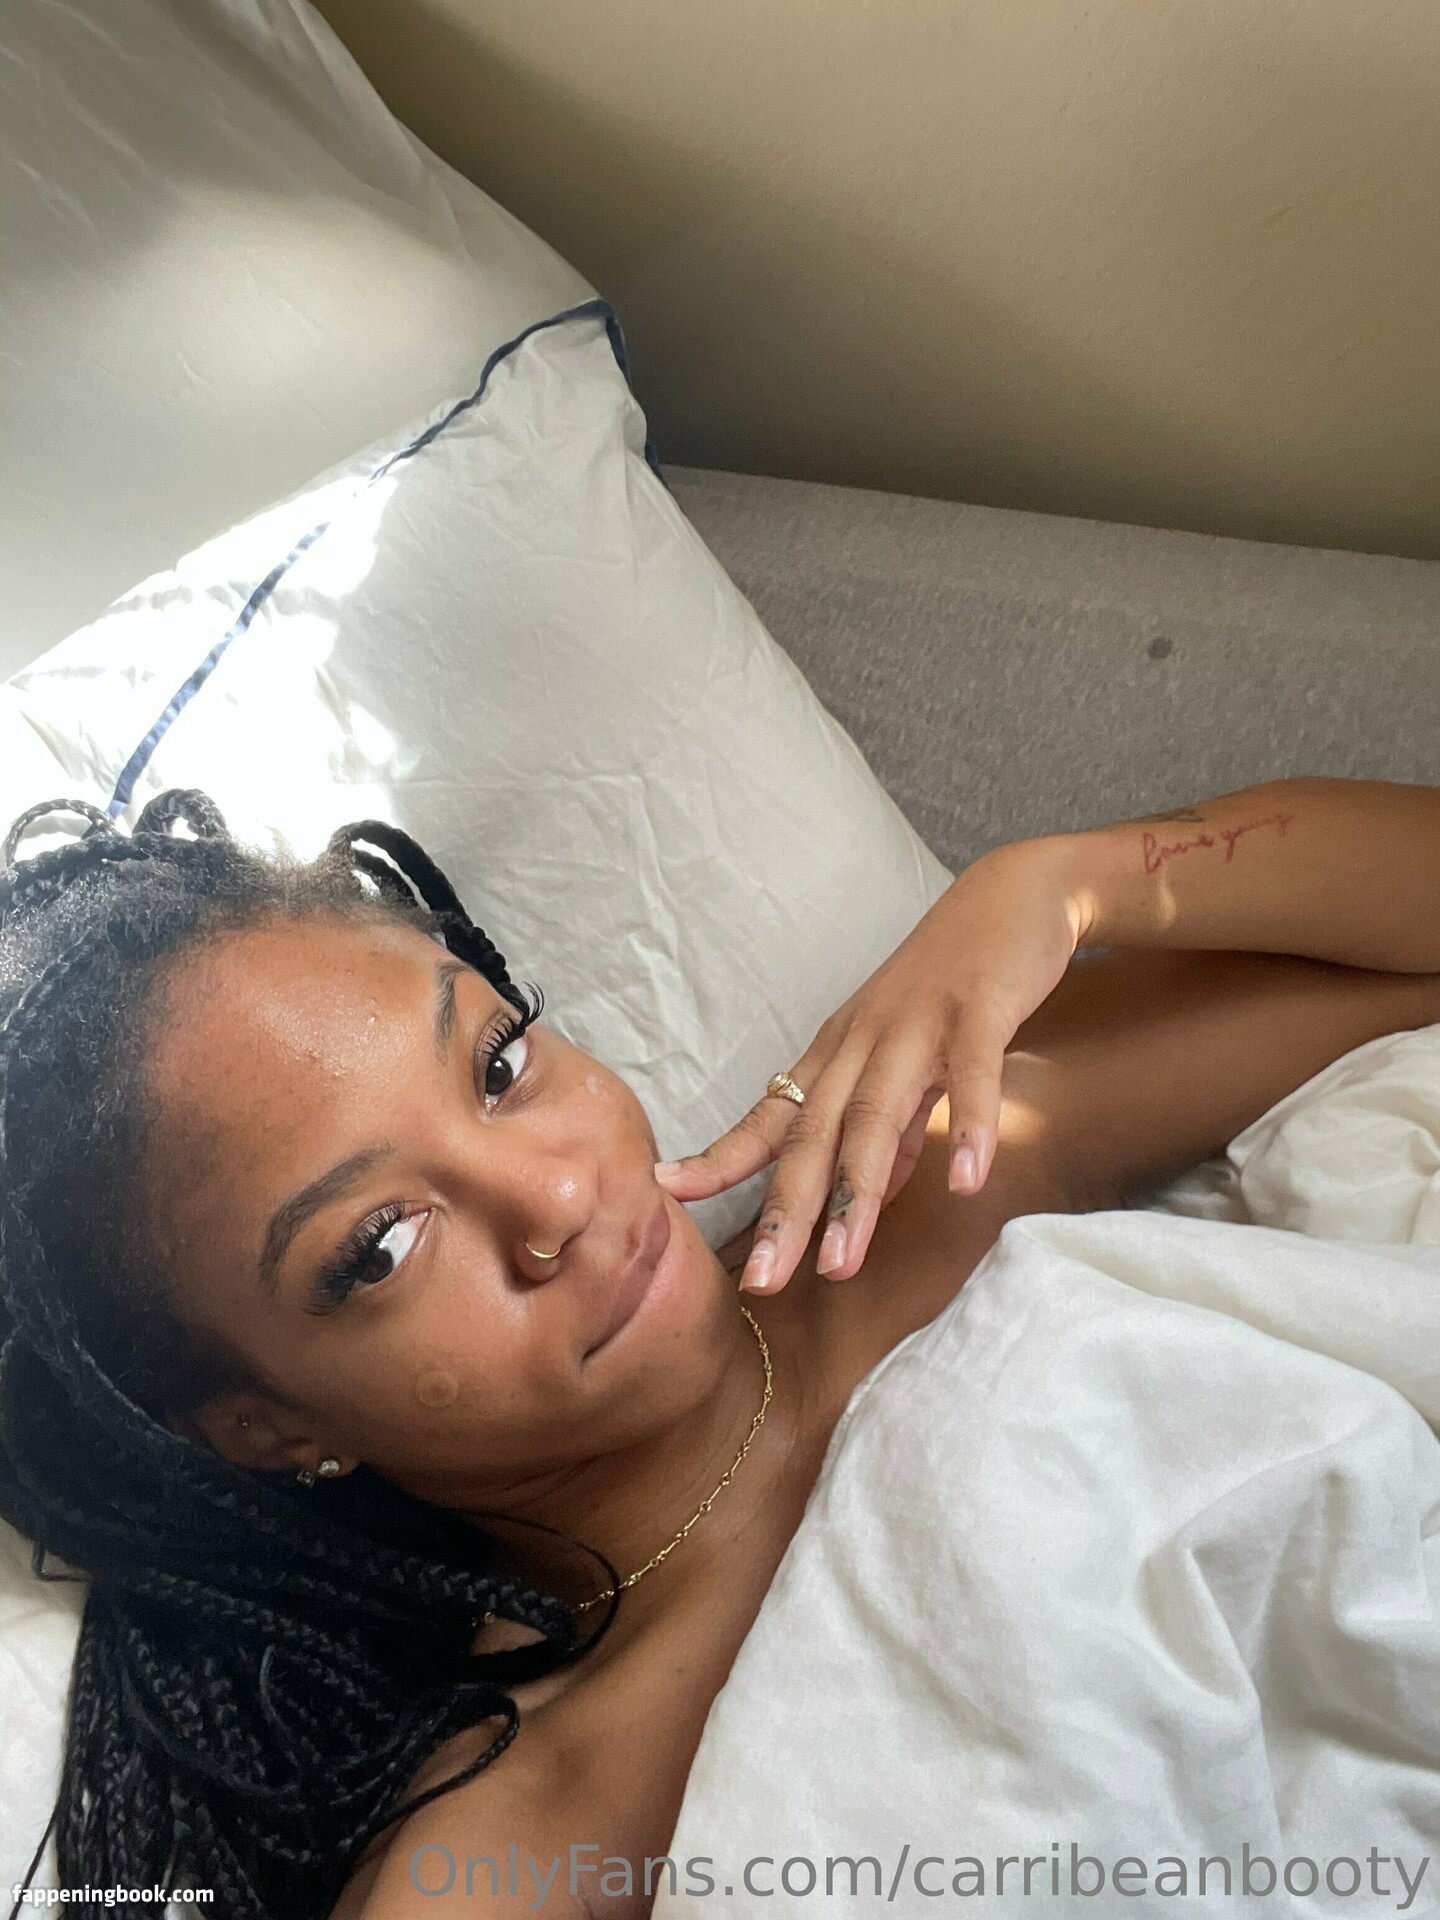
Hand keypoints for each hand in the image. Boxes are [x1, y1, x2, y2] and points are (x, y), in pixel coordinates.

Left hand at [656, 838, 1090, 1292]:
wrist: (1013, 895)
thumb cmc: (953, 985)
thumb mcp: (910, 1064)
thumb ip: (893, 1131)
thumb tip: (871, 1197)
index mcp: (838, 1054)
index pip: (770, 1117)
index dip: (720, 1157)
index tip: (666, 1194)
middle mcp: (862, 1040)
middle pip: (815, 1134)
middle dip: (786, 1211)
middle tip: (762, 1280)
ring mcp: (917, 1023)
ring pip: (878, 1114)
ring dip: (859, 1192)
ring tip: (842, 1263)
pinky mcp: (977, 1008)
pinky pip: (970, 1074)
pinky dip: (971, 1126)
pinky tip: (967, 1180)